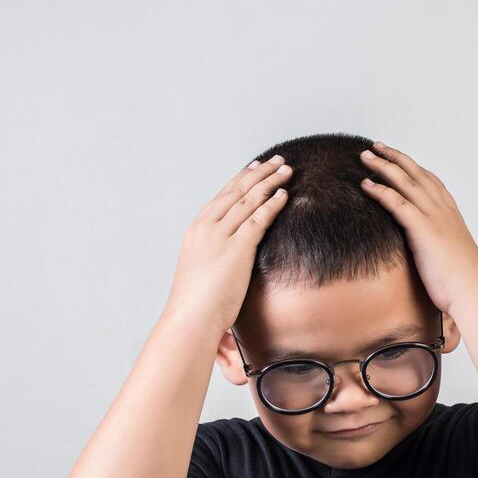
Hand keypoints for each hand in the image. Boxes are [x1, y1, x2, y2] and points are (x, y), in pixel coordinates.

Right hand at [165, 156, 292, 326]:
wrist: (191, 317)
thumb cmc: (197, 301)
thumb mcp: (202, 268)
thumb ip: (215, 253)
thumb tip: (228, 255)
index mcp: (197, 228)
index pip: (223, 195)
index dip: (242, 179)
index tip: (255, 166)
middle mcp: (207, 226)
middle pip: (238, 191)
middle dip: (260, 173)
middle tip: (277, 160)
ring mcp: (221, 236)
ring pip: (250, 200)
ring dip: (270, 182)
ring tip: (287, 170)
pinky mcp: (236, 248)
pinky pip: (259, 219)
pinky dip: (273, 204)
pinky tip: (285, 194)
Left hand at [357, 142, 477, 312]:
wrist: (474, 293)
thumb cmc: (463, 283)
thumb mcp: (451, 258)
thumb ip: (440, 247)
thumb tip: (432, 253)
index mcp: (451, 215)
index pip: (431, 181)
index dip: (413, 167)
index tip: (398, 158)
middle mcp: (443, 210)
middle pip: (416, 174)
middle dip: (395, 157)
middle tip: (376, 146)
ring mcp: (434, 218)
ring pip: (406, 182)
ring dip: (383, 166)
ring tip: (364, 157)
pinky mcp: (424, 230)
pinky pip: (397, 203)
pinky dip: (380, 191)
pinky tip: (365, 184)